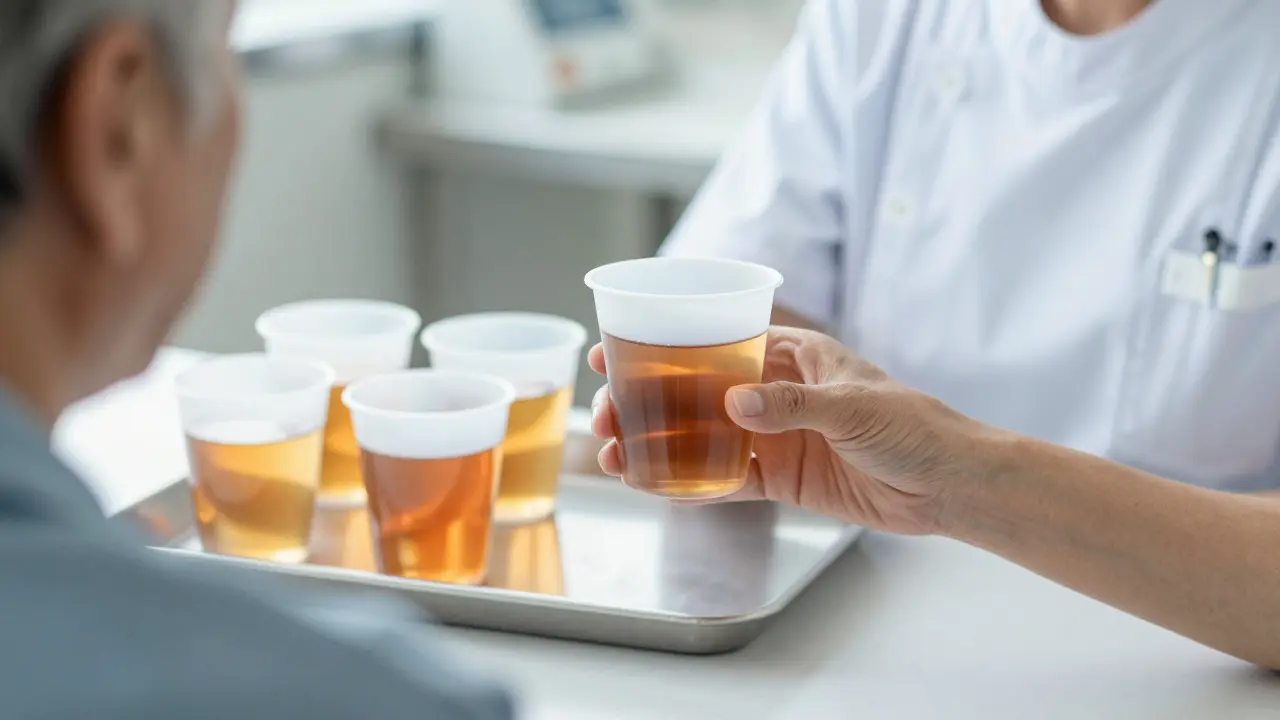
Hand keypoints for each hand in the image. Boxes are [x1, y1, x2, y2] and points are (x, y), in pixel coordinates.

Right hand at [589, 327, 994, 534]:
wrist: (948, 484)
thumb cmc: (913, 425)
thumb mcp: (853, 405)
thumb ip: (792, 404)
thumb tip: (734, 403)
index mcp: (792, 355)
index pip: (716, 340)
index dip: (663, 343)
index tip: (615, 350)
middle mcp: (774, 392)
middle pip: (695, 389)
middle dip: (646, 399)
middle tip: (605, 414)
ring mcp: (774, 436)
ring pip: (701, 435)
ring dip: (658, 442)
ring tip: (614, 455)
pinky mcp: (781, 478)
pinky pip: (725, 477)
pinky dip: (690, 481)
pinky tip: (652, 484)